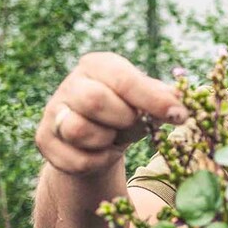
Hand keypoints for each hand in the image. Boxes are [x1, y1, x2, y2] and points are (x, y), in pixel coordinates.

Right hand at [36, 52, 186, 176]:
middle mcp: (71, 83)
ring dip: (105, 140)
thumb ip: (164, 100)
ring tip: (112, 137)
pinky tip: (102, 153)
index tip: (180, 115)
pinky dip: (97, 162)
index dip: (153, 99)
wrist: (97, 143)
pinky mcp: (44, 139)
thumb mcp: (147, 103)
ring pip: (77, 129)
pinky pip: (75, 159)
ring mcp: (53, 111)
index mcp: (98, 65)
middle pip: (93, 100)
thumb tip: (184, 105)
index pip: (124, 79)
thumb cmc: (127, 114)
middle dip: (122, 118)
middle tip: (133, 124)